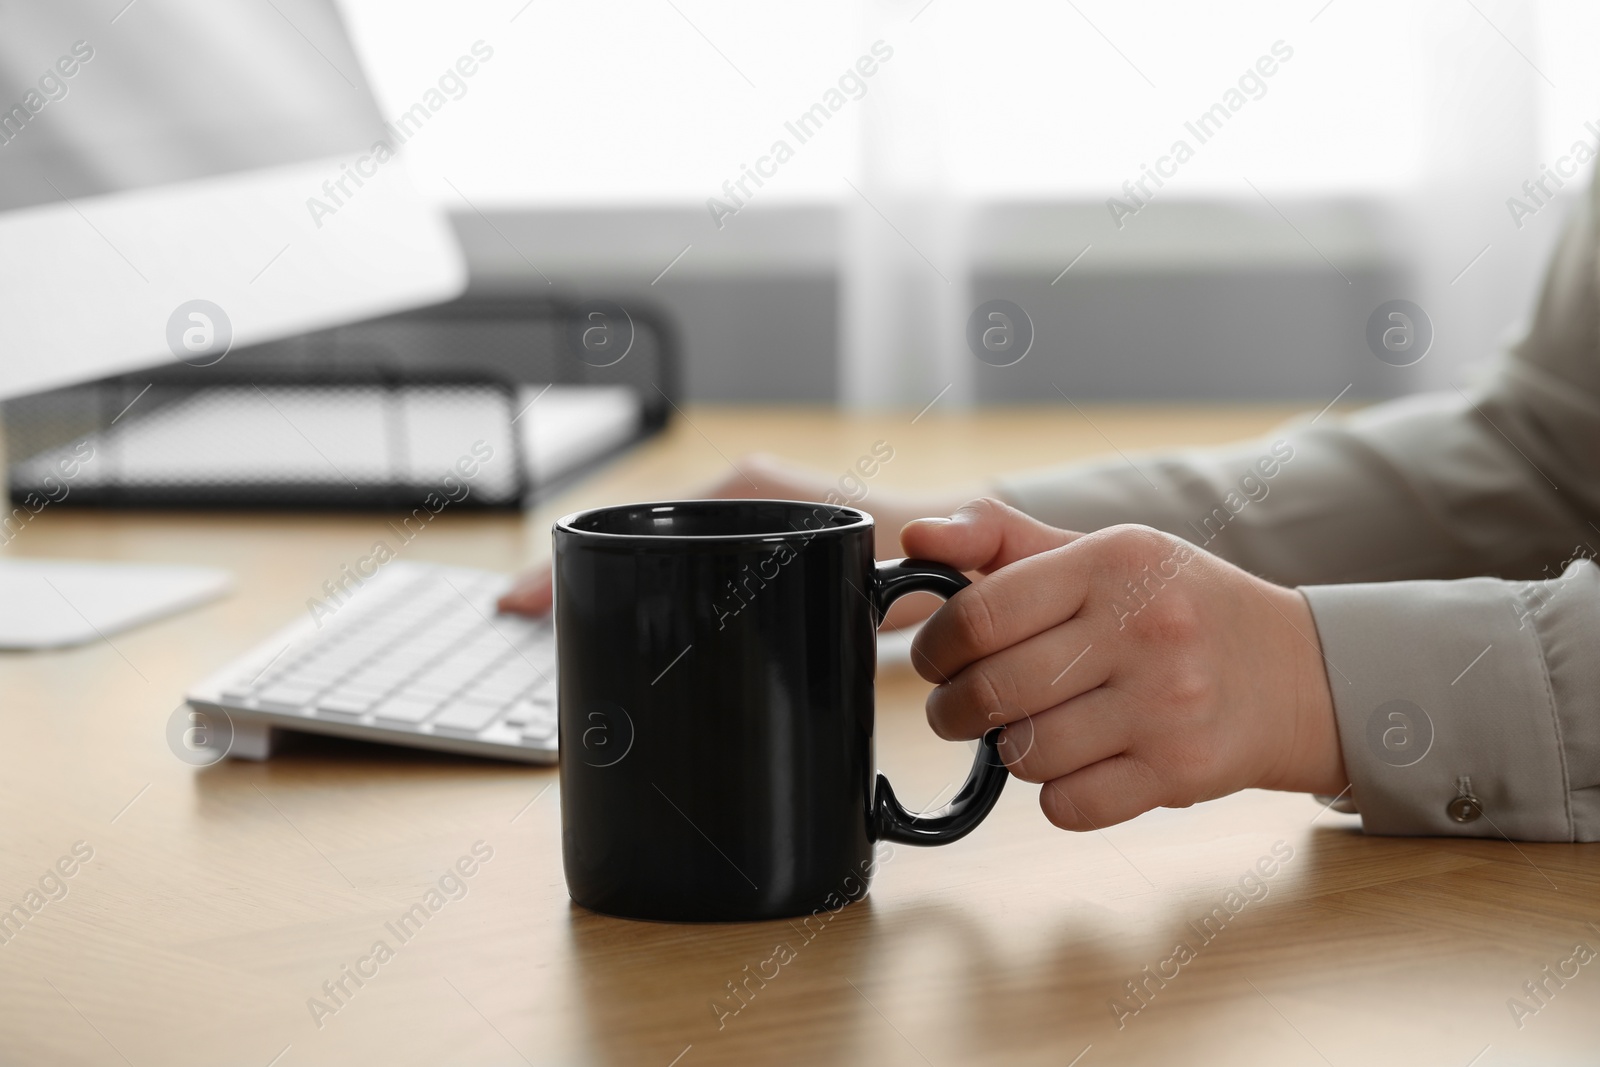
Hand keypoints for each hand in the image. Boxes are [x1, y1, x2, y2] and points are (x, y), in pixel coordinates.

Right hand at [496, 453, 974, 620]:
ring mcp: (740, 527)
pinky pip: (679, 567)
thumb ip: (957, 539)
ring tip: (540, 618)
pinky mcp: (746, 557)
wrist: (962, 555)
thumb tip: (924, 549)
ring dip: (602, 579)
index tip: (530, 593)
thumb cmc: (944, 543)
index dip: (588, 553)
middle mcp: (741, 499)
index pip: (653, 513)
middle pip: (638, 531)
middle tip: (518, 613)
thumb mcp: (941, 545)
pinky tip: (610, 625)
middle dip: (576, 566)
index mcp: (763, 490)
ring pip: (653, 550)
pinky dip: (639, 589)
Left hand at [901, 498, 1345, 829]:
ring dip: (1010, 750)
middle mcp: (1143, 627)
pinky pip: (1068, 806)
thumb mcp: (1102, 552)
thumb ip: (1002, 539)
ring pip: (1024, 754)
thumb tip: (914, 540)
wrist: (1300, 671)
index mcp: (1112, 562)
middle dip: (953, 710)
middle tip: (959, 708)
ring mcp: (1166, 703)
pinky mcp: (1181, 770)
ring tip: (1033, 729)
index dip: (936, 648)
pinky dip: (1056, 795)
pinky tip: (1080, 763)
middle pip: (990, 692)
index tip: (937, 661)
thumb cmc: (1179, 605)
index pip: (980, 614)